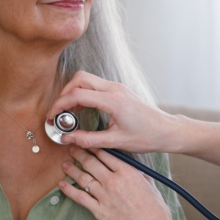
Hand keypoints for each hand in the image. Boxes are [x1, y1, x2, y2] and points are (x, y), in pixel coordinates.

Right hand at [48, 71, 177, 152]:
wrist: (167, 130)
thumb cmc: (147, 136)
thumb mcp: (115, 142)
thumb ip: (88, 140)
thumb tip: (68, 139)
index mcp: (113, 100)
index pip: (78, 94)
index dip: (60, 105)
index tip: (52, 117)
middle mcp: (114, 89)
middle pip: (80, 78)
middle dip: (64, 93)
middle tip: (59, 112)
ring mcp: (117, 88)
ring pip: (87, 79)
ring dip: (74, 91)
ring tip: (68, 112)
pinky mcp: (119, 91)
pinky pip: (95, 85)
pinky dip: (84, 93)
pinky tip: (81, 109)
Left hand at [59, 144, 174, 219]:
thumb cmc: (155, 211)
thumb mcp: (151, 186)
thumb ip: (141, 176)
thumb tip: (136, 172)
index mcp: (127, 172)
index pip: (106, 155)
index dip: (95, 148)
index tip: (88, 144)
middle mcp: (113, 181)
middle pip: (91, 163)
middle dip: (80, 154)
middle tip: (72, 149)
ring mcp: (104, 195)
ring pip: (83, 178)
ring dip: (72, 169)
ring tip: (65, 164)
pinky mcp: (98, 210)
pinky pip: (79, 197)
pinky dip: (69, 190)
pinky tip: (62, 185)